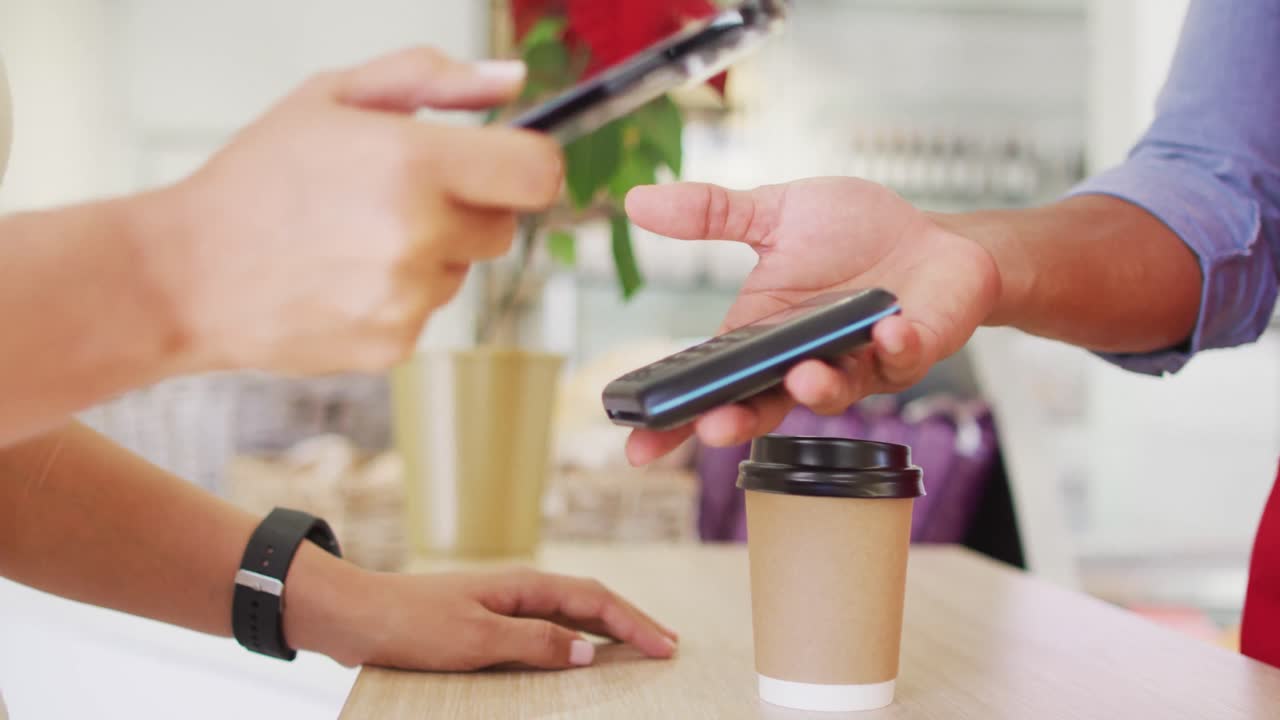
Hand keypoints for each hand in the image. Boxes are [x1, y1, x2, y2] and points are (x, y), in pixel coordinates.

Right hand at [138, 48, 562, 374]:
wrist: (185, 274)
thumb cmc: (256, 179)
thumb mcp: (333, 96)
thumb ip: (432, 79)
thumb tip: (513, 84)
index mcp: (412, 163)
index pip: (537, 173)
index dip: (530, 163)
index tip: (509, 161)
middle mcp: (419, 235)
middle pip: (505, 225)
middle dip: (471, 206)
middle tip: (402, 194)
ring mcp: (408, 298)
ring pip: (465, 269)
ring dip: (433, 252)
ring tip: (356, 238)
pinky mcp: (395, 344)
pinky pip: (429, 310)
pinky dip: (401, 295)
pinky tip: (344, 278)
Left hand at [291, 565, 678, 670]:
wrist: (357, 616)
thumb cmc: (412, 624)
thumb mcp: (477, 640)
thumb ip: (535, 643)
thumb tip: (588, 651)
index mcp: (523, 586)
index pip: (594, 600)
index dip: (634, 623)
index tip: (666, 647)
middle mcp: (518, 589)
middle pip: (589, 602)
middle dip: (632, 622)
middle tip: (668, 645)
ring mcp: (503, 603)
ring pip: (569, 614)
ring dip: (607, 629)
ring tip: (638, 646)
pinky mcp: (485, 621)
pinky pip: (544, 628)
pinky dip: (573, 638)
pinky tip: (578, 653)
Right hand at [623, 177, 1000, 463]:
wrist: (935, 235)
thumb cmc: (857, 233)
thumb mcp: (776, 213)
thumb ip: (711, 214)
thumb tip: (635, 202)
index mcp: (764, 335)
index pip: (711, 382)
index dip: (674, 421)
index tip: (636, 449)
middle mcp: (805, 360)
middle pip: (762, 406)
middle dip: (738, 421)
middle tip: (714, 428)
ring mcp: (858, 363)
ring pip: (833, 393)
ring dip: (816, 390)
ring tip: (802, 376)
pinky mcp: (911, 352)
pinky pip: (901, 359)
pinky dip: (893, 349)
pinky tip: (887, 333)